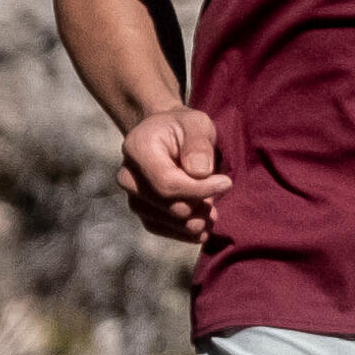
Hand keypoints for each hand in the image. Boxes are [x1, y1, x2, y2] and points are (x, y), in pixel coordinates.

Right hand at [117, 102, 227, 246]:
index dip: (200, 189)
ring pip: (172, 222)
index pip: (167, 183)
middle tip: (219, 189)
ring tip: (213, 204)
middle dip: (201, 203)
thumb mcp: (196, 123)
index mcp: (137, 149)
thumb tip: (200, 172)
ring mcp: (133, 198)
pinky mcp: (144, 214)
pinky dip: (189, 230)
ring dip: (199, 218)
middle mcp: (128, 177)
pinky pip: (168, 230)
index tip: (226, 182)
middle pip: (171, 206)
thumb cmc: (184, 128)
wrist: (166, 137)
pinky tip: (204, 220)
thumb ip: (198, 144)